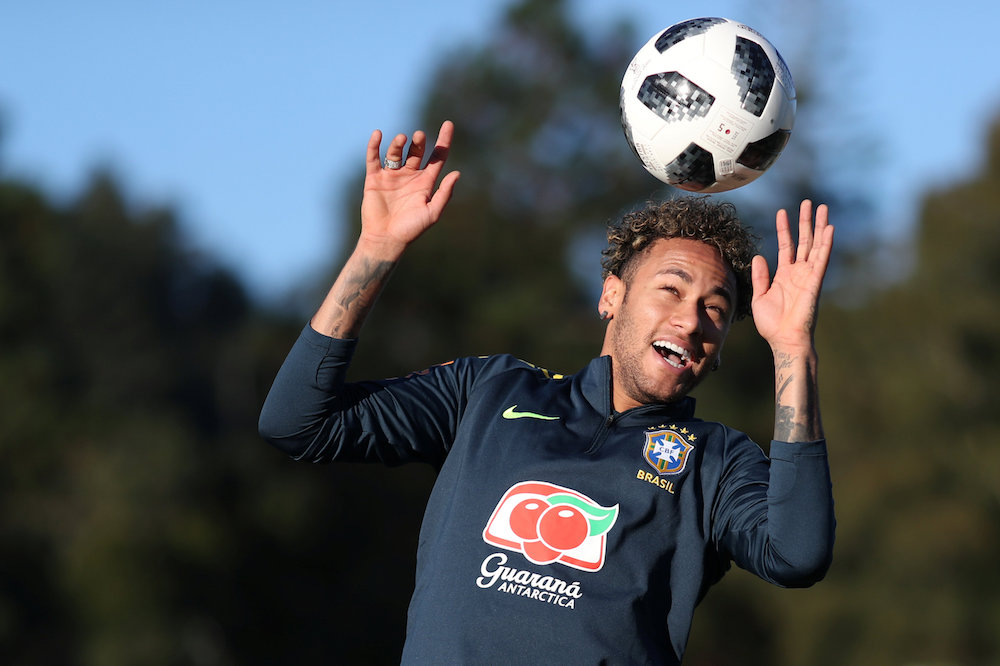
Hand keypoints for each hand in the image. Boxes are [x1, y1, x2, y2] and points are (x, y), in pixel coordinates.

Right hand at [359, 120, 459, 256]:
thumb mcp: (432, 212)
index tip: (448, 124)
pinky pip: (373, 158)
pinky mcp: (374, 179)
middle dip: (418, 142)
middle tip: (419, 136)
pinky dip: (374, 146)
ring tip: (402, 138)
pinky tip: (378, 134)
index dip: (443, 140)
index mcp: (425, 182)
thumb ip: (444, 193)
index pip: (437, 157)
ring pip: (396, 153)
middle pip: (416, 151)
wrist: (386, 239)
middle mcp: (409, 176)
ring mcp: (392, 176)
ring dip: (399, 144)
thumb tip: (457, 173)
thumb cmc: (411, 229)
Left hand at [751, 200, 833, 352]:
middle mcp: (798, 272)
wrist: (784, 340)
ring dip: (819, 226)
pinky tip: (829, 228)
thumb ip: (760, 276)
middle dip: (805, 221)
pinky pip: (822, 259)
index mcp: (784, 275)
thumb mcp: (759, 297)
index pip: (786, 246)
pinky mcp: (815, 282)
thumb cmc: (772, 324)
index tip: (782, 212)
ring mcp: (808, 276)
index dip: (784, 228)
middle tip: (808, 203)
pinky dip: (826, 244)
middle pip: (804, 241)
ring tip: (822, 208)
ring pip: (815, 245)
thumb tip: (759, 257)